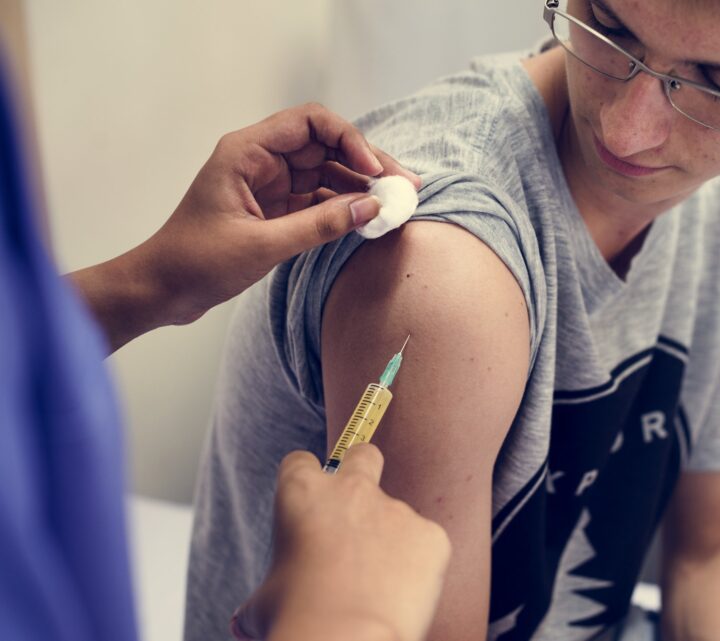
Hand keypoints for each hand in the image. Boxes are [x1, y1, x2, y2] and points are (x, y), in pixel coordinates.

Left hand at [70, 103, 419, 351]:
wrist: (162, 290)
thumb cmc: (196, 262)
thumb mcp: (262, 246)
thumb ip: (319, 225)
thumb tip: (371, 208)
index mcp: (247, 152)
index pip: (310, 122)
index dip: (349, 138)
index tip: (375, 169)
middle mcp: (262, 160)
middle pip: (327, 145)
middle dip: (367, 162)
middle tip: (405, 185)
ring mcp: (271, 184)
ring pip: (328, 171)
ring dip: (362, 185)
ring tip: (396, 203)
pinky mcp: (277, 208)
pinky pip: (320, 198)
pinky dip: (346, 206)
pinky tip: (369, 217)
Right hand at [231, 445, 450, 640]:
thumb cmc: (297, 622)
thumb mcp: (263, 603)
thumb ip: (267, 592)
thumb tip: (246, 620)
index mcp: (302, 494)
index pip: (300, 462)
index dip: (304, 483)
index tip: (308, 509)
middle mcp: (352, 490)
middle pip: (364, 455)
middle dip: (363, 471)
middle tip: (358, 513)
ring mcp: (397, 510)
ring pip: (397, 518)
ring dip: (389, 544)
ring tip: (375, 590)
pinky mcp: (431, 535)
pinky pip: (425, 547)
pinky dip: (418, 568)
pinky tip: (401, 598)